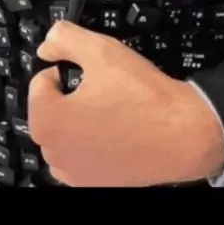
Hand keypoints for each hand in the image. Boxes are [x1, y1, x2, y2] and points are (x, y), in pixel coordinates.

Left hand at [28, 21, 223, 186]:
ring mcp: (75, 174)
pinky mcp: (95, 184)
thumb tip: (48, 43)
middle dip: (68, 97)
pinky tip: (115, 131)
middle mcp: (55, 153)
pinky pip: (80, 158)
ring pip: (64, 136)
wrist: (184, 134)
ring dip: (77, 121)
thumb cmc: (144, 97)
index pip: (39, 83)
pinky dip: (90, 144)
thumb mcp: (102, 51)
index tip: (86, 70)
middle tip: (101, 88)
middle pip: (49, 111)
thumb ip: (66, 39)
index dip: (63, 69)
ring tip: (109, 110)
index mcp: (49, 121)